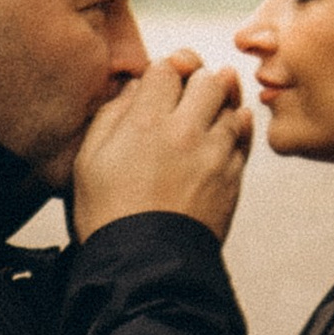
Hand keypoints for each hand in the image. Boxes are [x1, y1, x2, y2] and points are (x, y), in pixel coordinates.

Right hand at [75, 53, 251, 245]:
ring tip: (203, 118)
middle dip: (196, 81)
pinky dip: (236, 130)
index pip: (166, 69)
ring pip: (231, 106)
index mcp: (144, 122)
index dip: (164, 71)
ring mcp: (214, 154)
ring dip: (219, 106)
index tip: (161, 82)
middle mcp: (184, 131)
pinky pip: (244, 138)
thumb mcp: (88, 161)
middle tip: (186, 94)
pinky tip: (222, 135)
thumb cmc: (110, 218)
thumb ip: (110, 116)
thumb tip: (133, 90)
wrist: (145, 266)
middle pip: (207, 80)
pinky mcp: (233, 177)